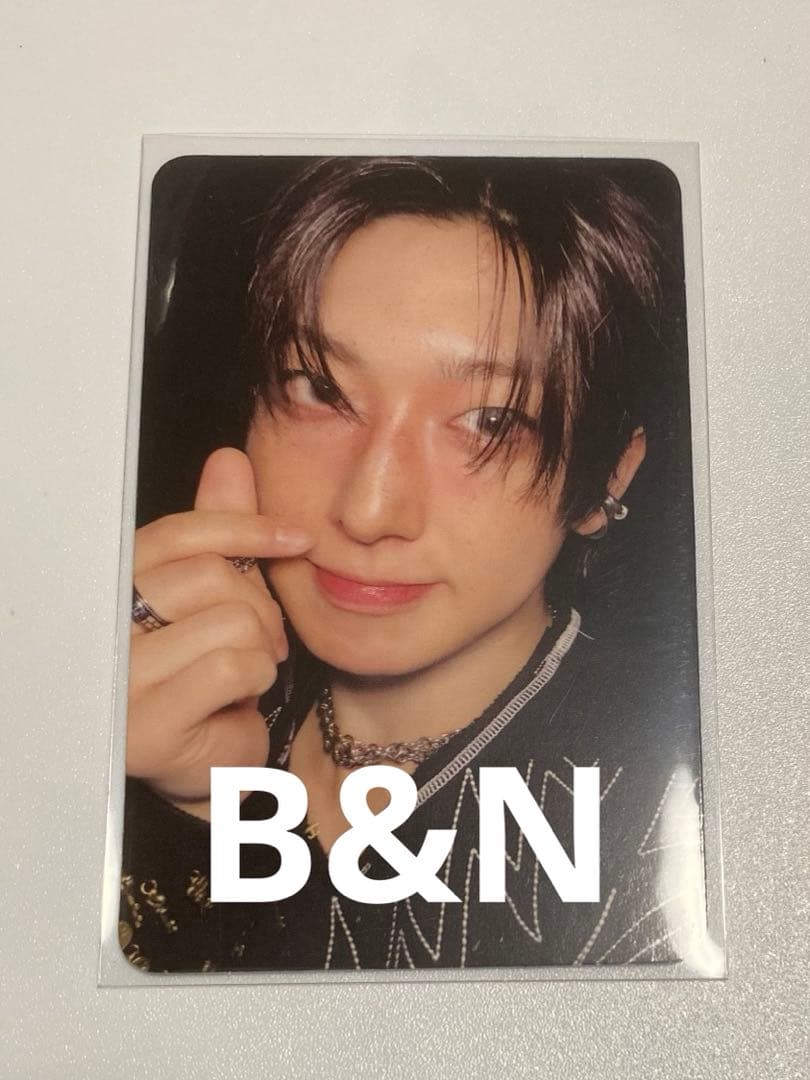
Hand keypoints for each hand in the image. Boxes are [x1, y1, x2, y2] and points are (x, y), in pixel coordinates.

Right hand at [126, 448, 310, 814]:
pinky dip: (254, 684)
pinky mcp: (145, 721)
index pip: (179, 534)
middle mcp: (106, 627)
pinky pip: (233, 667)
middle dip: (260, 608)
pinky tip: (235, 705)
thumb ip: (223, 535)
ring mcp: (119, 677)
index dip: (244, 526)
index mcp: (119, 586)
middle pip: (212, 576)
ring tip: (243, 677)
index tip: (297, 538)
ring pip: (231, 620)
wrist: (207, 767)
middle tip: (260, 643)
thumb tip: (230, 460)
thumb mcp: (220, 598)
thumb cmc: (210, 676)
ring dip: (261, 652)